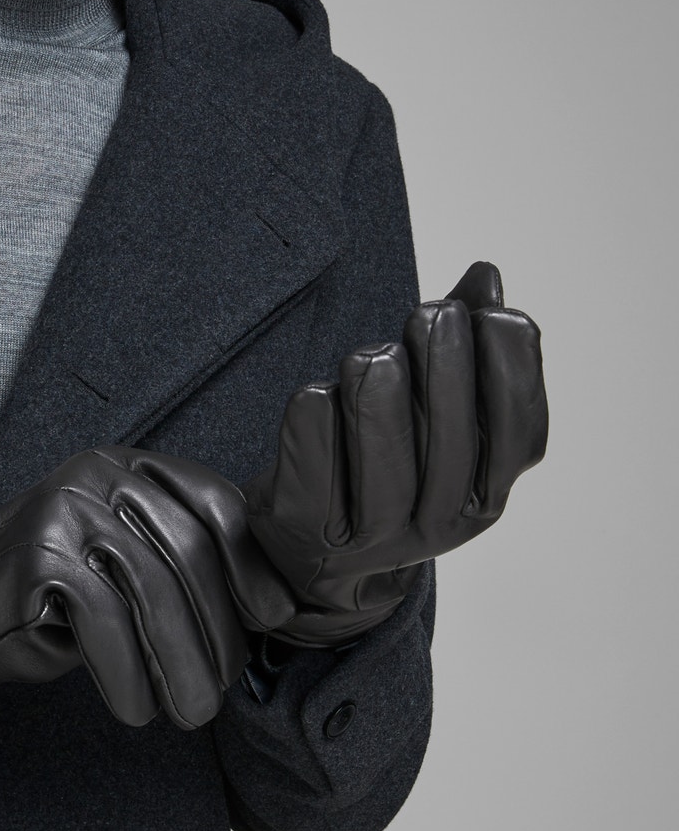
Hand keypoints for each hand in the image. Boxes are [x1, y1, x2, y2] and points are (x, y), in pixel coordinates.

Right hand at [0, 444, 298, 776]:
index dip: (252, 563)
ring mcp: (66, 506)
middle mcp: (102, 472)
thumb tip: (281, 608)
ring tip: (191, 713)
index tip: (275, 621)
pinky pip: (102, 617)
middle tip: (220, 691)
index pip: (215, 503)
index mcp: (135, 467)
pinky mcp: (38, 552)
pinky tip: (136, 708)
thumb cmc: (61, 603)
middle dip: (217, 630)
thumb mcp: (128, 567)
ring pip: (151, 588)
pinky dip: (127, 671)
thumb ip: (185, 564)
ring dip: (180, 662)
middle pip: (189, 550)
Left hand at [239, 262, 547, 647]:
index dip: (511, 371)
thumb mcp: (431, 412)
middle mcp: (439, 523)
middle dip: (444, 367)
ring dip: (378, 395)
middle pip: (451, 442)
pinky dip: (315, 425)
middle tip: (429, 312)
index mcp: (485, 494)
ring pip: (385, 463)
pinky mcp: (311, 529)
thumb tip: (486, 276)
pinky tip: (316, 393)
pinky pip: (315, 472)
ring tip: (371, 354)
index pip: (519, 435)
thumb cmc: (383, 460)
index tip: (492, 315)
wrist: (315, 553)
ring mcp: (375, 534)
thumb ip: (463, 345)